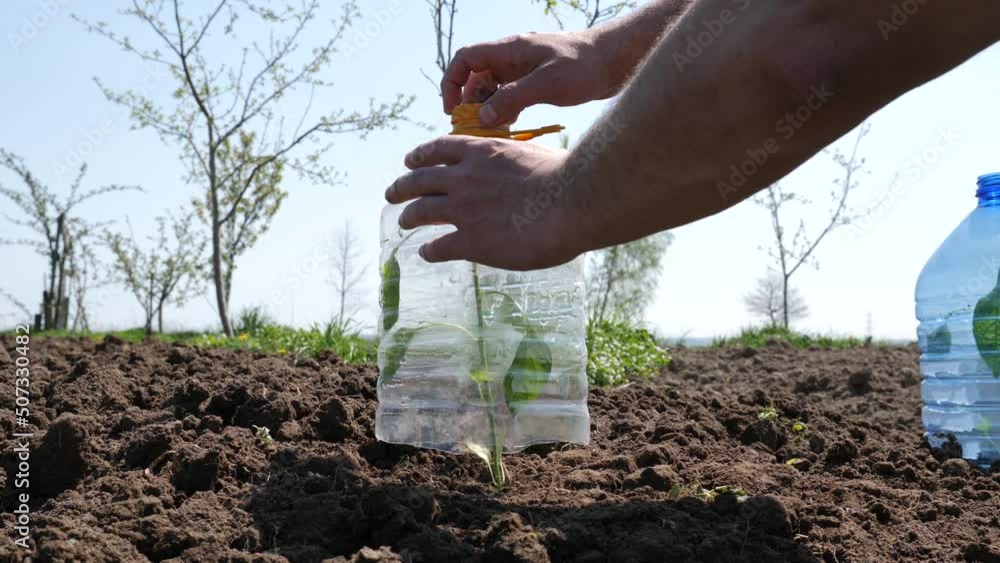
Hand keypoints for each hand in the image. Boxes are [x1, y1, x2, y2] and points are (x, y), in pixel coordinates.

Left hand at [385, 136, 581, 270]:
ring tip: (403, 222)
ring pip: (421, 211)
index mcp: (483, 152)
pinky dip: (429, 250)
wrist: (572, 202)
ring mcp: (464, 209)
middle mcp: (465, 177)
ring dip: (408, 216)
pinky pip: (439, 246)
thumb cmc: (567, 177)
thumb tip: (524, 167)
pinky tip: (426, 252)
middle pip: (420, 180)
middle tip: (392, 194)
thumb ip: (517, 161)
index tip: (410, 161)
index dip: (420, 156)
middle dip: (402, 186)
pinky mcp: (471, 241)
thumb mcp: (535, 154)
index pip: (440, 149)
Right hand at [442, 30, 612, 126]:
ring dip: (487, 109)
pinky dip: (504, 110)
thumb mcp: (547, 83)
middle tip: (472, 128)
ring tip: (491, 131)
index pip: (465, 59)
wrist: (616, 61)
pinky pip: (509, 95)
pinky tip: (511, 127)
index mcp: (509, 50)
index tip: (453, 110)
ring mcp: (524, 69)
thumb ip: (513, 99)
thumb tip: (483, 118)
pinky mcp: (536, 81)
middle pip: (475, 77)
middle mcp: (512, 57)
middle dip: (469, 102)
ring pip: (491, 88)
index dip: (452, 83)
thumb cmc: (585, 66)